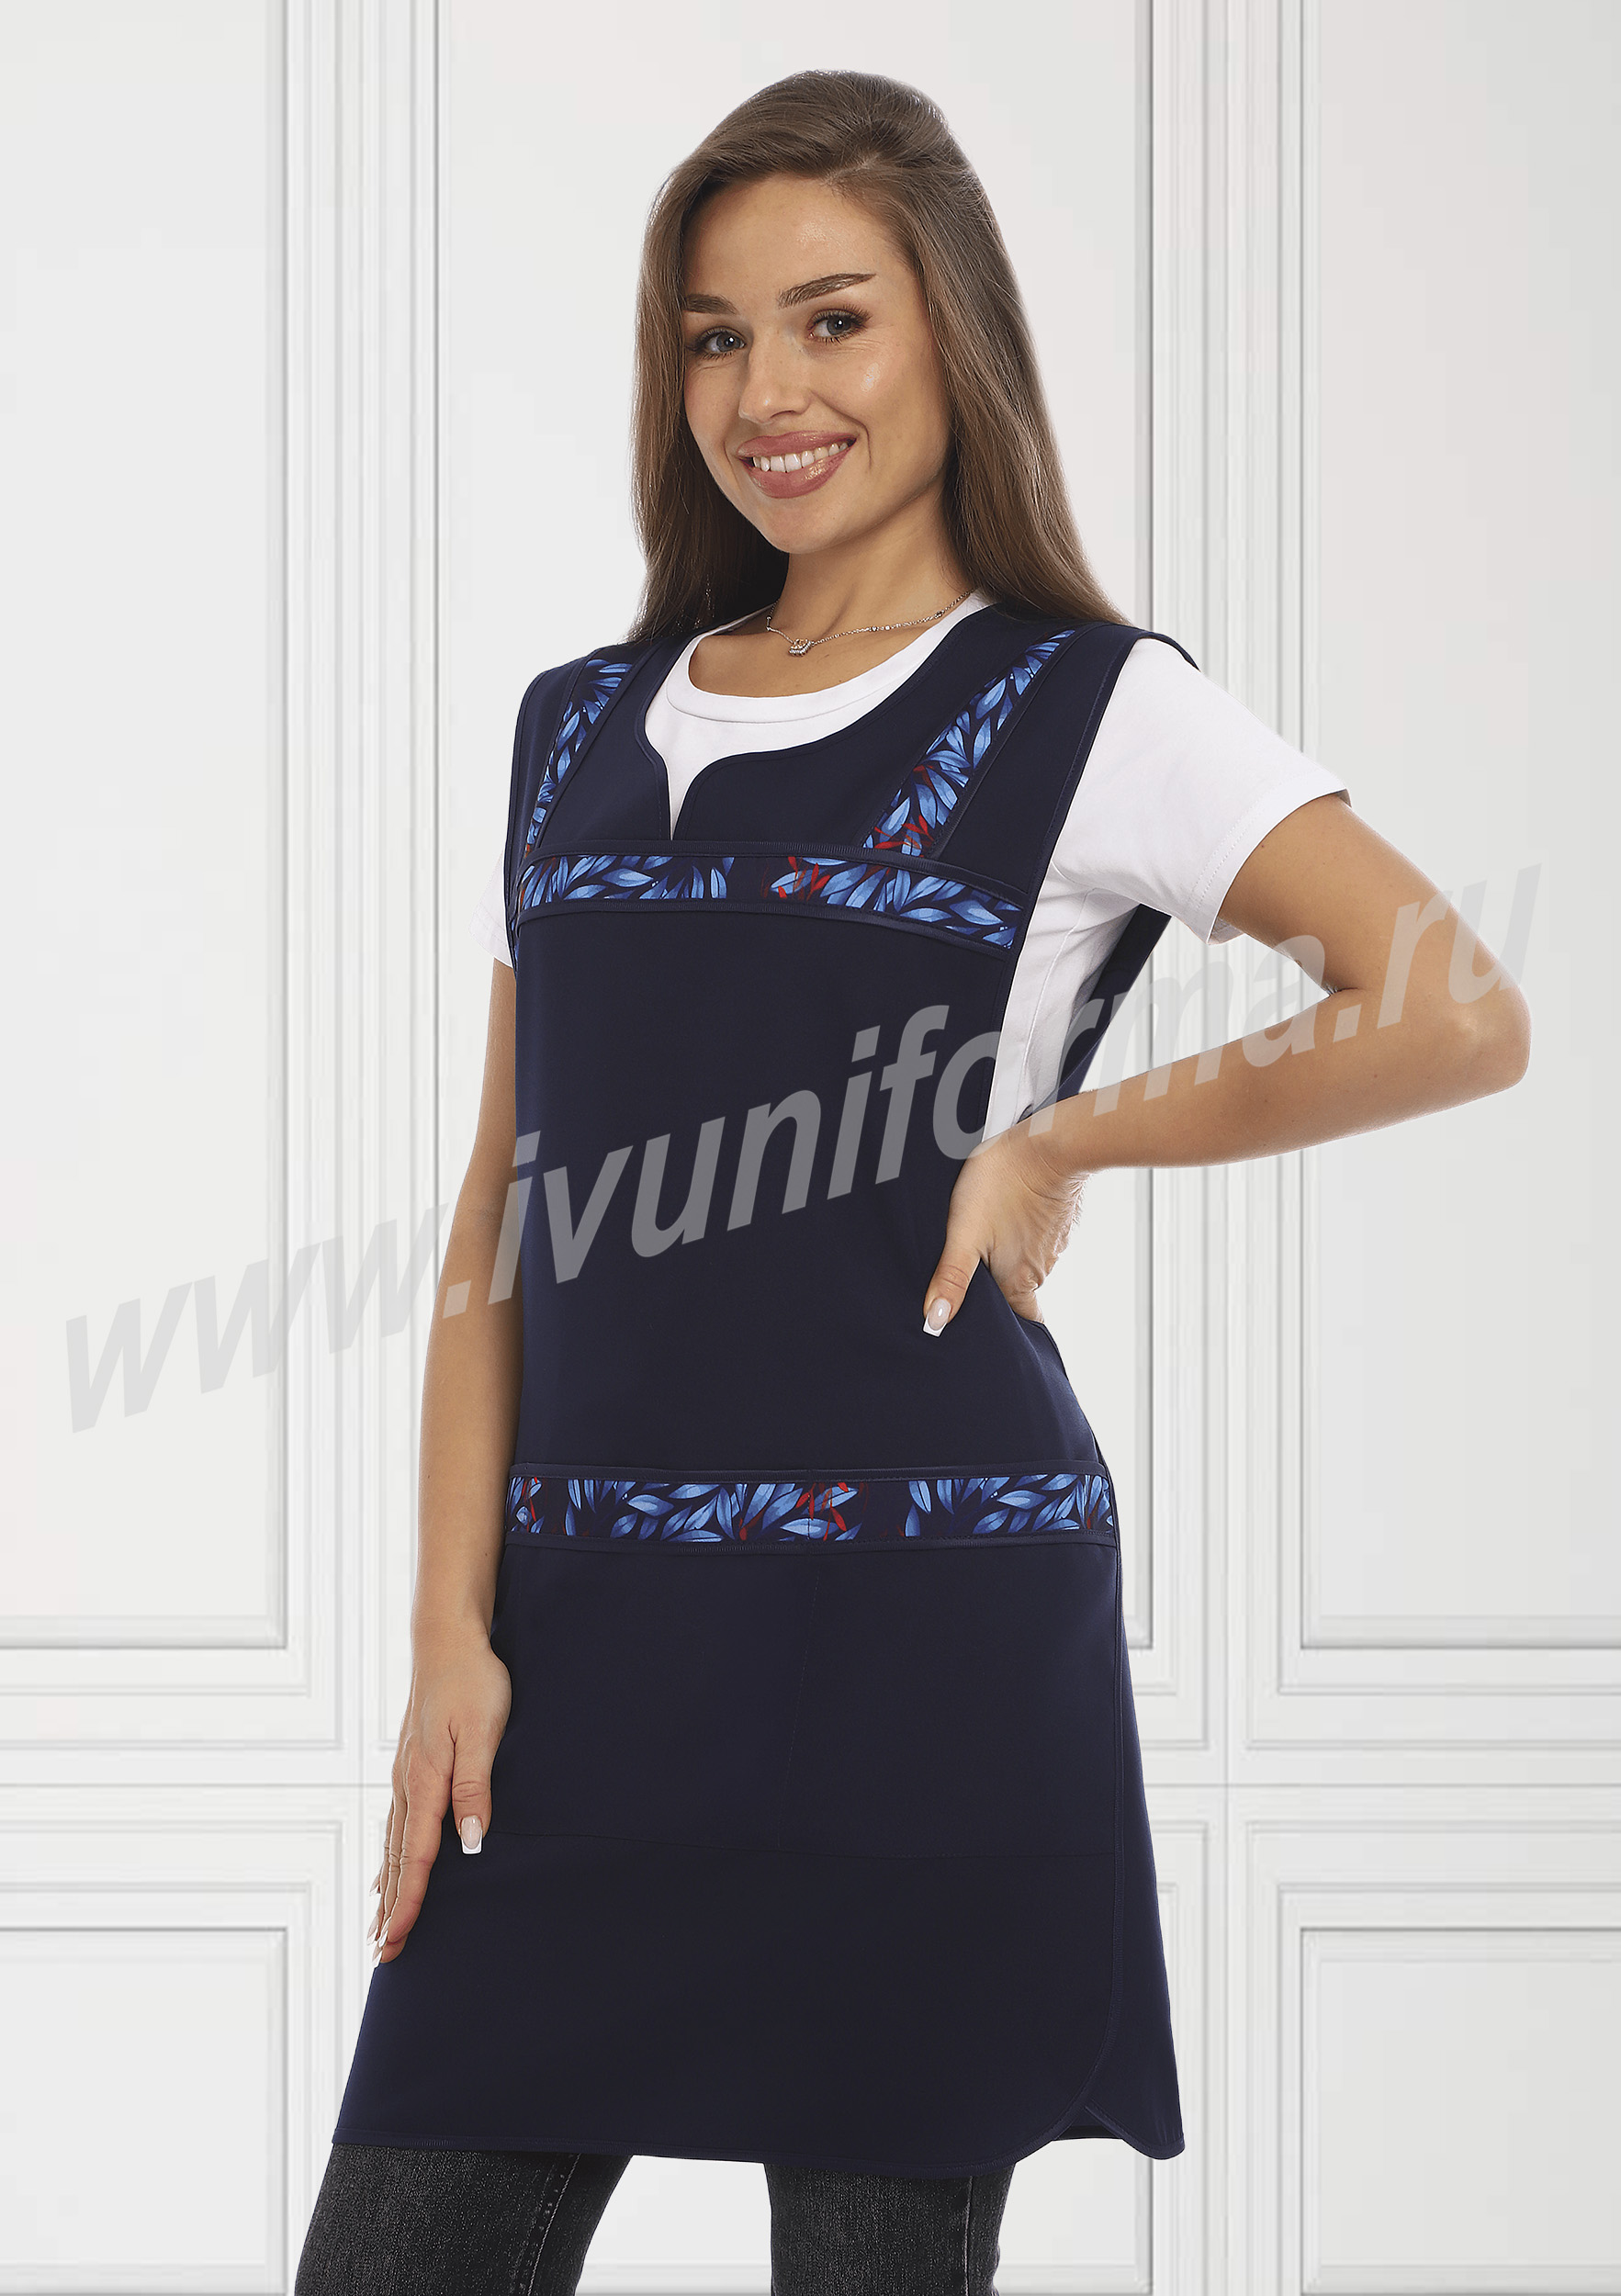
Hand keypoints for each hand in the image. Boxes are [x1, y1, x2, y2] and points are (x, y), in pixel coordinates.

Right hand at [369, 1623, 511, 1963]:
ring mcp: (405, 1775)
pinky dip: (388, 1855)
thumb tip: (469, 1841)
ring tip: (379, 1925)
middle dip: (391, 1907)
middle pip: (396, 1858)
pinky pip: (395, 1823)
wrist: (447, 1639)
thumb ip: (475, 1785)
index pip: (416, 1856)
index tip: (397, 1941)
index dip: (409, 1901)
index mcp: (426, 1781)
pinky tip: (386, 1867)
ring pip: (391, 1843)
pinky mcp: (411, 1765)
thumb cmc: (473, 1682)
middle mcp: (408, 1784)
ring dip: (387, 1886)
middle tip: (384, 1955)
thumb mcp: (482, 1731)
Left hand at [921, 1118, 1089, 1333]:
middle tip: (975, 1278)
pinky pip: (1040, 1236)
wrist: (1048, 1144)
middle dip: (999, 1291)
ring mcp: (1054, 1243)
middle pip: (1019, 1292)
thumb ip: (951, 1279)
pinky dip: (1024, 1232)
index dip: (1004, 1327)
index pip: (1018, 1320)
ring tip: (987, 1240)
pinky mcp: (1060, 1218)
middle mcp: (1040, 1270)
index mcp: (1018, 1282)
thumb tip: (935, 1322)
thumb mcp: (963, 1234)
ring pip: (1028, 1262)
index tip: (989, 1326)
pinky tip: (1009, 1215)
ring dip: (1010, 1257)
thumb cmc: (1001, 1185)